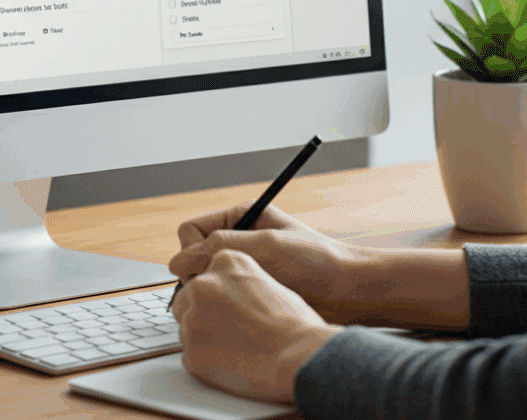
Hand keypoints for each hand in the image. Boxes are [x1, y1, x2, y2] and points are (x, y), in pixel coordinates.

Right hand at [169, 202, 363, 323]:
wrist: (348, 289)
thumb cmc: (317, 260)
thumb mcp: (268, 246)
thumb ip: (222, 248)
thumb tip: (178, 263)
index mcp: (240, 217)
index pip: (191, 230)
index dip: (191, 251)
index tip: (205, 270)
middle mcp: (237, 238)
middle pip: (192, 255)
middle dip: (200, 272)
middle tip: (224, 287)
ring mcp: (243, 264)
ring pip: (205, 278)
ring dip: (213, 288)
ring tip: (237, 298)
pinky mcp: (250, 288)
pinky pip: (221, 294)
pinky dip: (225, 301)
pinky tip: (243, 308)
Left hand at [170, 248, 341, 403]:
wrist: (298, 355)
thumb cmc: (293, 323)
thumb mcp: (268, 281)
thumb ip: (240, 282)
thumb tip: (229, 295)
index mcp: (225, 261)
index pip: (205, 275)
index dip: (216, 295)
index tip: (228, 307)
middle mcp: (203, 283)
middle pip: (188, 299)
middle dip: (203, 314)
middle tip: (230, 330)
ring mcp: (193, 317)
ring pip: (187, 326)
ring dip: (203, 336)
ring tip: (234, 347)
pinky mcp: (190, 349)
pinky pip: (190, 353)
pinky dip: (205, 360)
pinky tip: (231, 362)